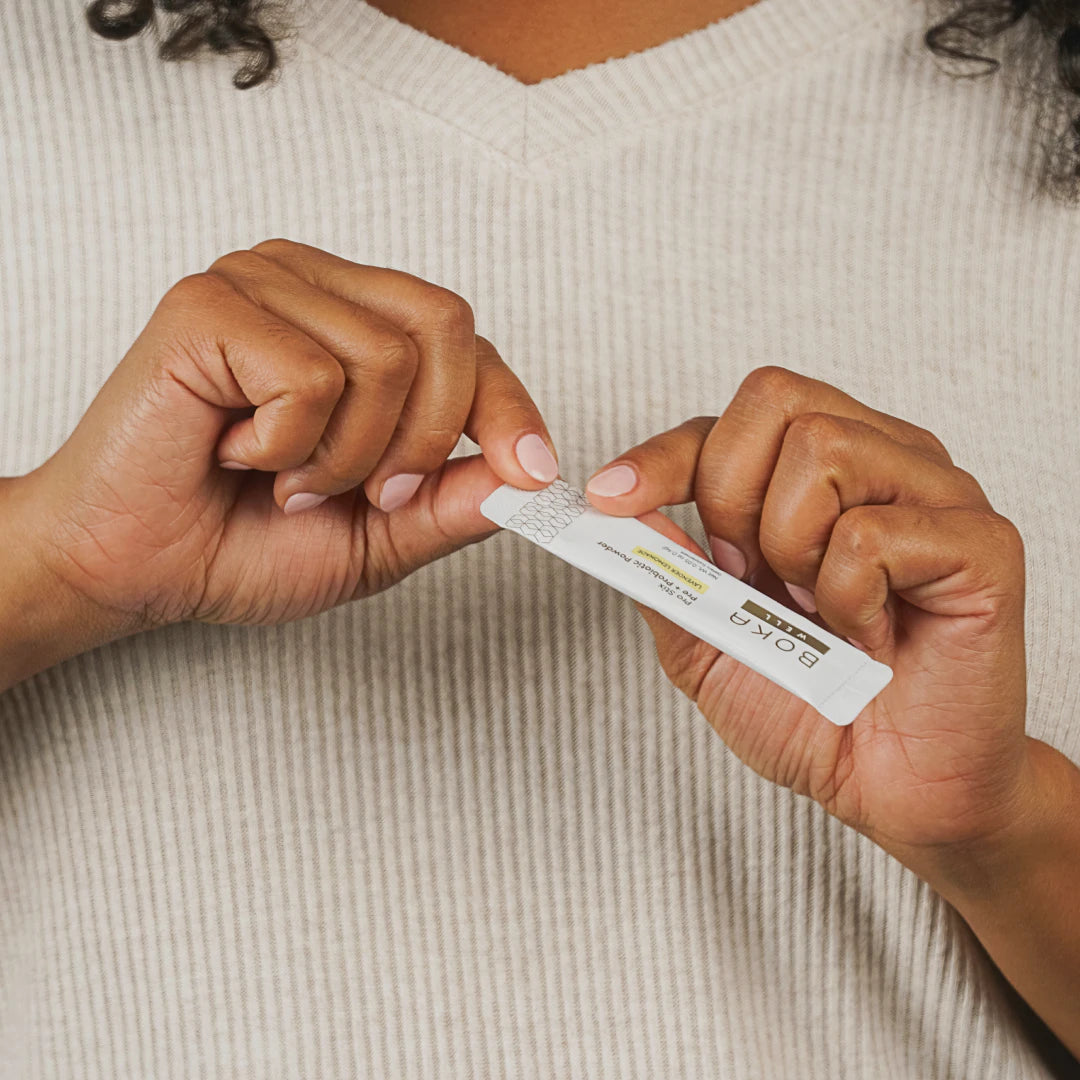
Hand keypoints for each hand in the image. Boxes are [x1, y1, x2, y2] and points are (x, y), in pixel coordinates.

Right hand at [16, 239, 557, 658]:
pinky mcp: (211, 304)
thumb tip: (527, 474)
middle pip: (446, 327)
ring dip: (344, 457)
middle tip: (364, 492)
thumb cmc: (242, 541)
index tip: (535, 475)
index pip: (468, 341)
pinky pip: (311, 375)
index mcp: (359, 326)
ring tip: (285, 478)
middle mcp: (317, 288)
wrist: (136, 568)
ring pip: (384, 359)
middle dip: (423, 439)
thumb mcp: (380, 537)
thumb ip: (454, 502)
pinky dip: (288, 445)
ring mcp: (262, 284)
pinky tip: (238, 451)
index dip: (510, 408)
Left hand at [584, 366, 1031, 865]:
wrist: (894, 791)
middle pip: (775, 399)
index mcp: (823, 473)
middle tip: (752, 578)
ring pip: (824, 450)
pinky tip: (869, 635)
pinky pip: (872, 533)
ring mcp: (940, 495)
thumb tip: (622, 508)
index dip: (665, 454)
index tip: (608, 498)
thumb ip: (669, 573)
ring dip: (792, 550)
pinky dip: (846, 597)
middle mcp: (884, 463)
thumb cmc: (814, 709)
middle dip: (731, 498)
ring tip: (821, 612)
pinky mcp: (983, 544)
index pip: (735, 416)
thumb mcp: (709, 642)